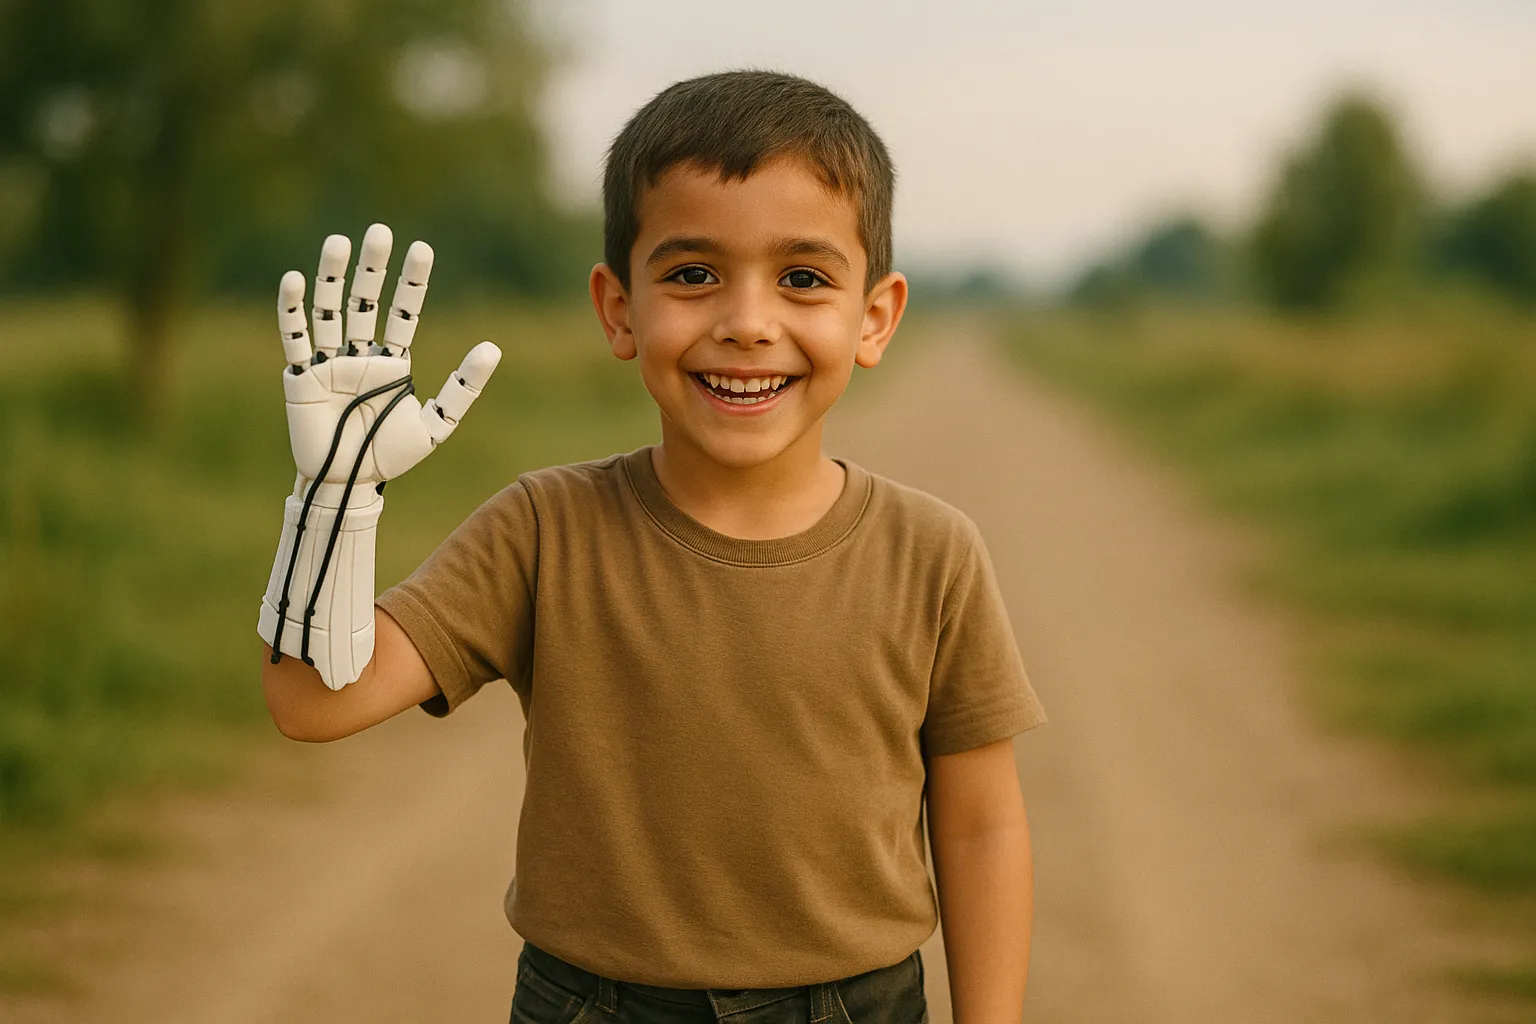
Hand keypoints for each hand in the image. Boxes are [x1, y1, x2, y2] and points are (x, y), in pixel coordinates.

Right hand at [275, 222, 500, 505]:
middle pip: (364, 301)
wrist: (348, 486)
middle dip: (372, 267)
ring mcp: (328, 362)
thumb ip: (462, 389)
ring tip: (339, 242)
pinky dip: (293, 310)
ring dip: (332, 276)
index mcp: (391, 362)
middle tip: (380, 231)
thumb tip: (492, 348)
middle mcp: (359, 354)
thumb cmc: (389, 457)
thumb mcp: (435, 425)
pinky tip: (295, 281)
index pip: (403, 312)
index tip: (422, 248)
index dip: (411, 282)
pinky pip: (296, 338)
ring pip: (330, 310)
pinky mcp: (301, 376)